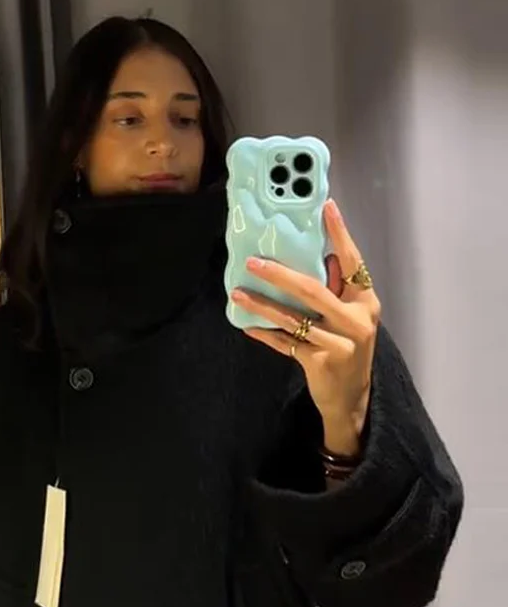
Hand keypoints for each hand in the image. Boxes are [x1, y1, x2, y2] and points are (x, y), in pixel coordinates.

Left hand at [231, 199, 380, 455]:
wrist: (352, 399)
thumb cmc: (348, 350)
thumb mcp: (350, 318)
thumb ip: (336, 289)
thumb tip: (320, 254)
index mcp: (366, 302)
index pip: (353, 262)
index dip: (340, 235)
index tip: (326, 207)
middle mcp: (356, 321)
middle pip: (313, 289)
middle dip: (280, 274)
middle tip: (253, 261)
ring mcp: (339, 344)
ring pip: (293, 318)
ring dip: (262, 304)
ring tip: (238, 293)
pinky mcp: (320, 363)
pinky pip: (285, 343)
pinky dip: (265, 333)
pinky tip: (246, 325)